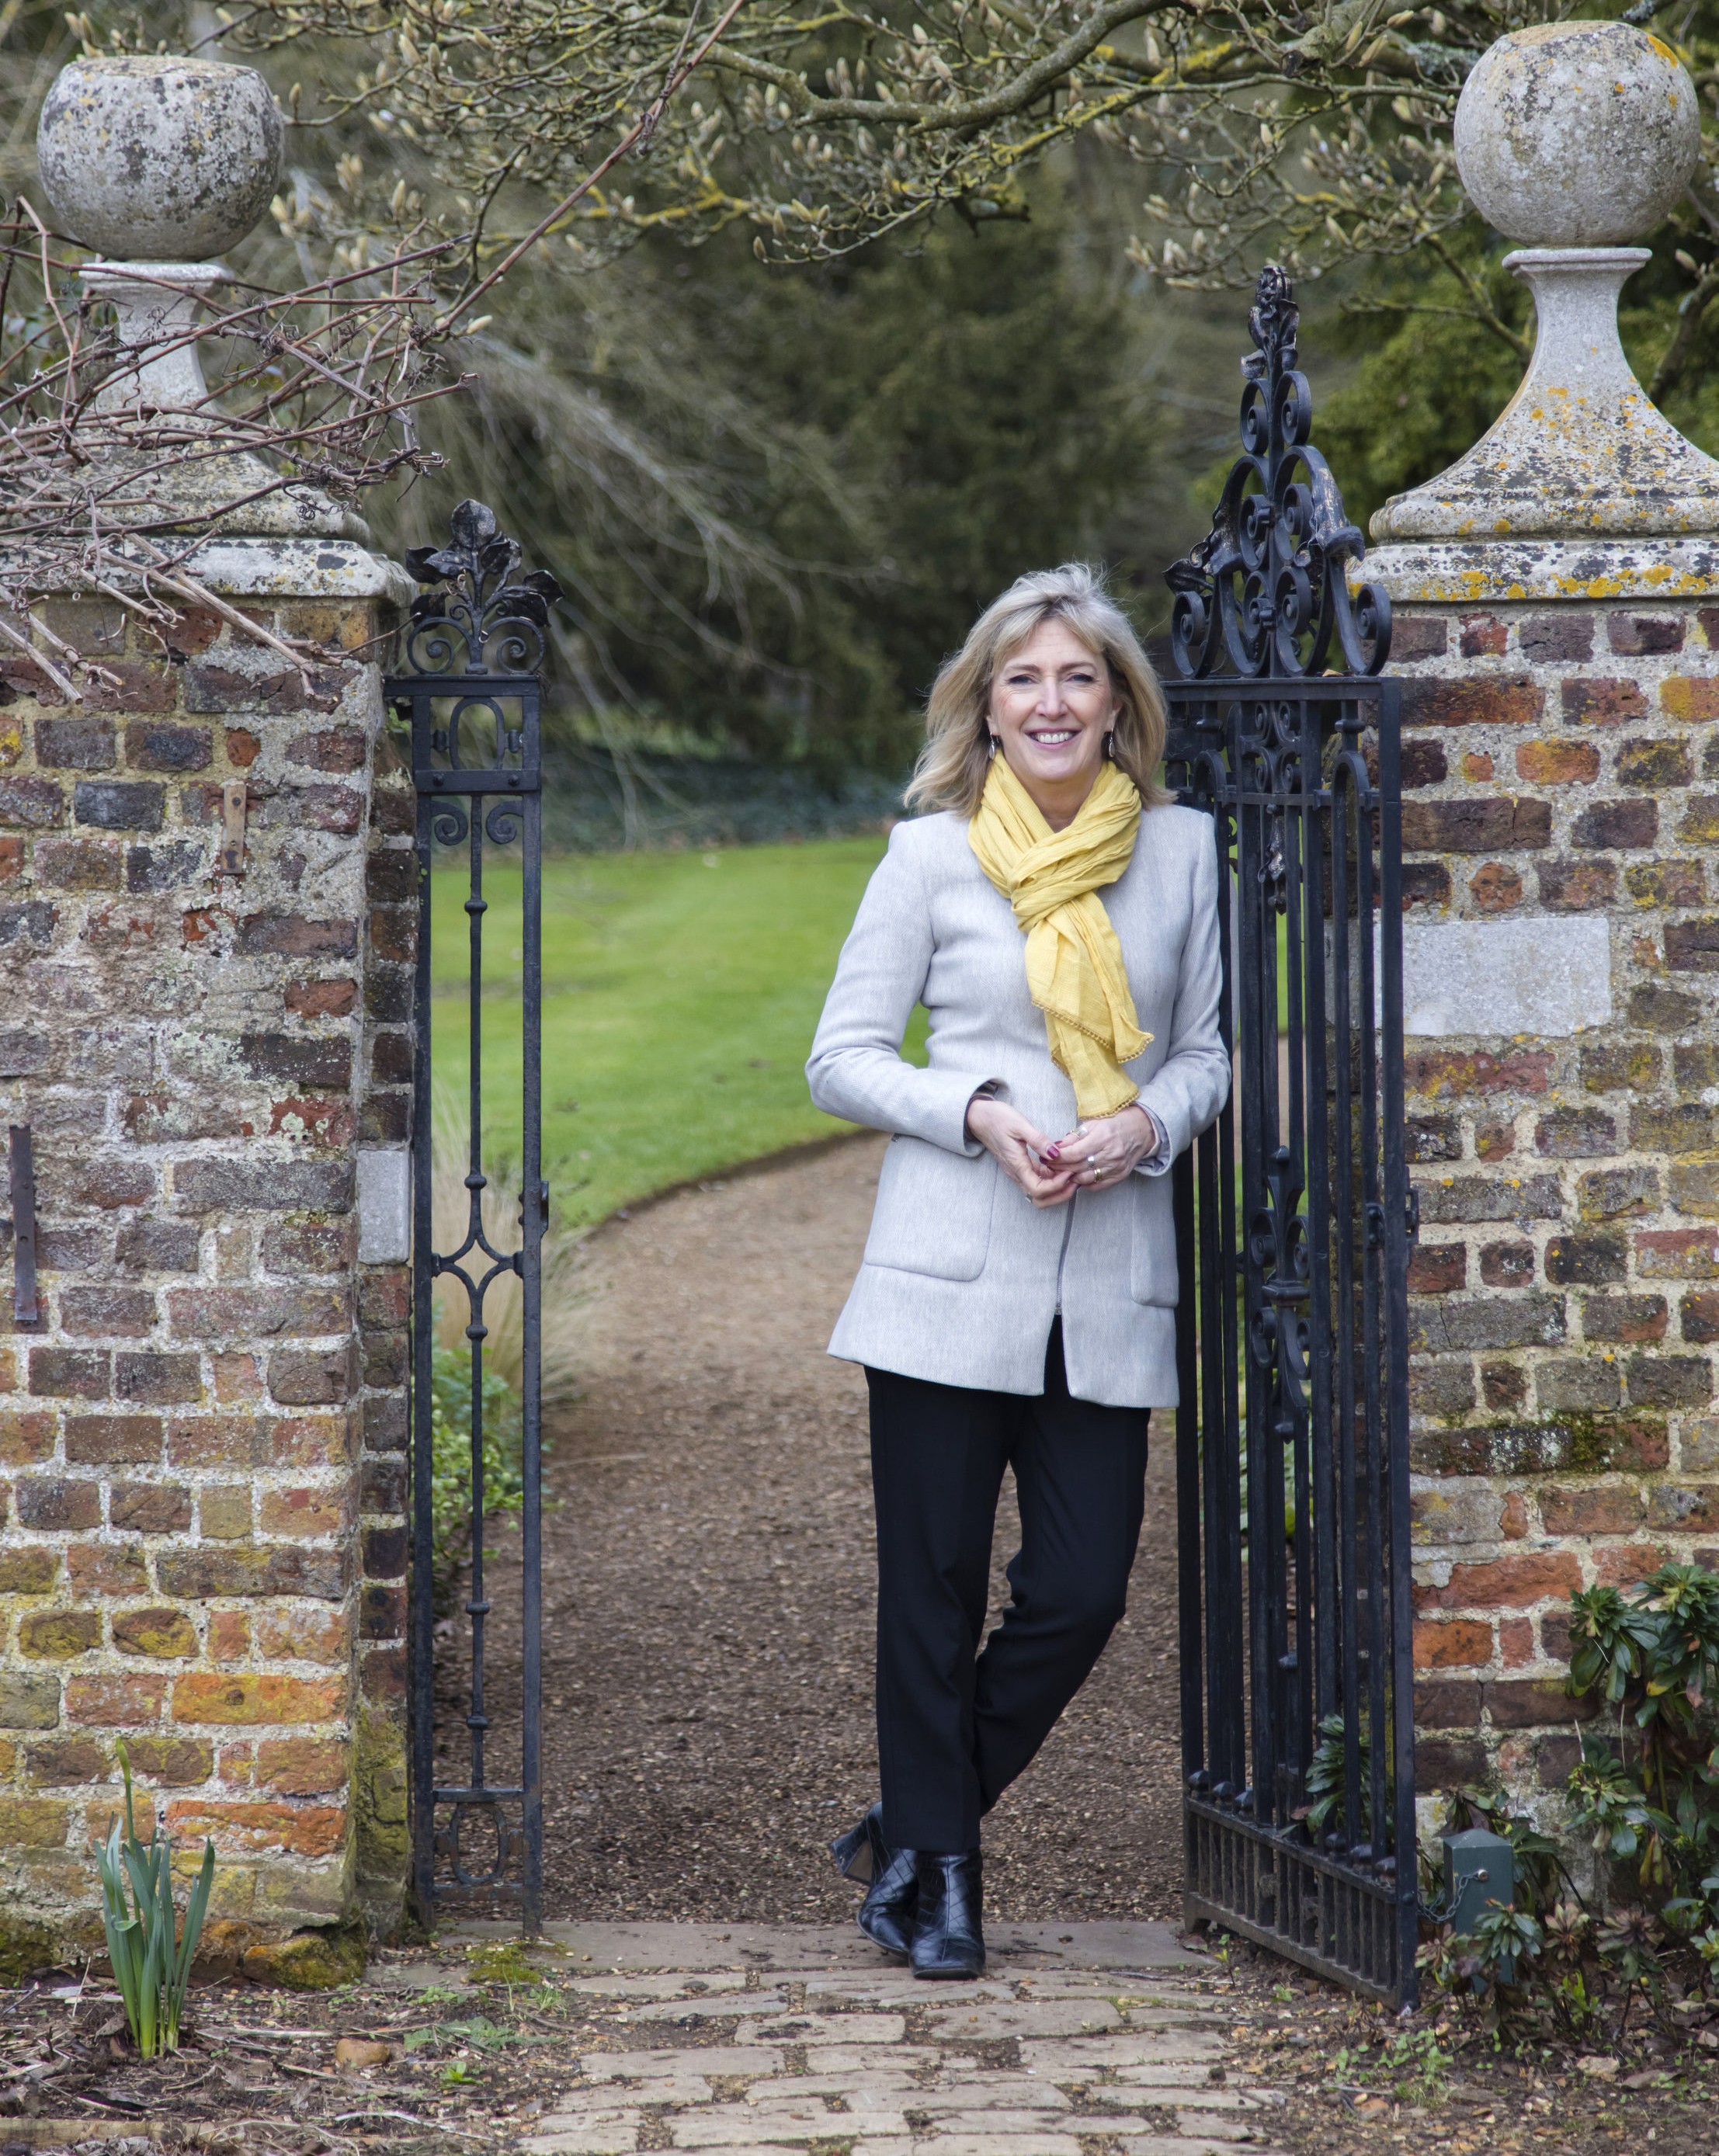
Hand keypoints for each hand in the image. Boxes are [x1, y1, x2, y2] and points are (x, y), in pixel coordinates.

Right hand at [965, 1095, 1081, 1208]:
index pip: (1038, 1190)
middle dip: (1059, 1194)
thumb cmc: (998, 1119)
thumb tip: (1055, 1154)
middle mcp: (1016, 1173)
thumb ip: (1038, 1140)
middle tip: (1074, 1180)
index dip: (1057, 1186)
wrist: (980, 1118)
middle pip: (1040, 1199)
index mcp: (1017, 1165)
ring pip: (1039, 1193)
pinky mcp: (1020, 1168)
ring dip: (1056, 1189)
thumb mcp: (1020, 1124)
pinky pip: (1037, 1181)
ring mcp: (1017, 1172)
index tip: (1069, 1172)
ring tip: (1070, 1174)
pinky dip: (1051, 1180)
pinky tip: (1060, 1167)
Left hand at [1045, 1105, 1159, 1189]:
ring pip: (1085, 1178)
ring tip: (1061, 1172)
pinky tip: (1077, 1176)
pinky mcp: (1119, 1175)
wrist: (1141, 1131)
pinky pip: (1097, 1185)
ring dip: (1070, 1177)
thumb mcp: (1093, 1124)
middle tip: (1048, 1167)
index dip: (1057, 1158)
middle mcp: (1110, 1154)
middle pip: (1077, 1167)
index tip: (1047, 1158)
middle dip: (1059, 1168)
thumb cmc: (1115, 1124)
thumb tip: (1056, 1147)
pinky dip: (1084, 1183)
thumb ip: (1074, 1137)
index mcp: (1102, 1137)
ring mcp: (1116, 1167)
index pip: (1073, 1153)